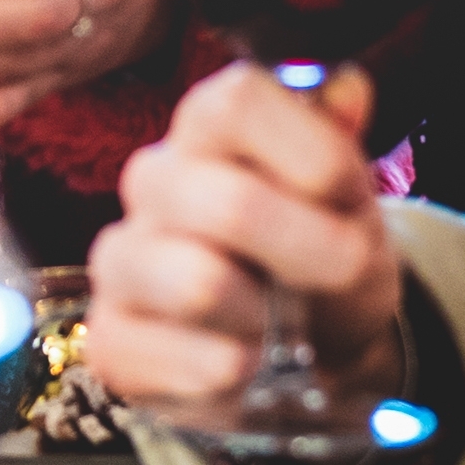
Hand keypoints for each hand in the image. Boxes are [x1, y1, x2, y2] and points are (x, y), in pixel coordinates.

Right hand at [86, 62, 408, 419]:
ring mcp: (120, 259)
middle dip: (313, 254)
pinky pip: (189, 363)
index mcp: (208, 125)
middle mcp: (152, 180)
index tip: (343, 196)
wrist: (314, 345)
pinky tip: (246, 362)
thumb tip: (347, 89)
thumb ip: (341, 142)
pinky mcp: (110, 340)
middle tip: (341, 274)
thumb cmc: (329, 254)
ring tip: (278, 323)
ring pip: (200, 285)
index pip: (236, 103)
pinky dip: (243, 375)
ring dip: (270, 320)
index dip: (307, 153)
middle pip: (228, 205)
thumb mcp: (354, 199)